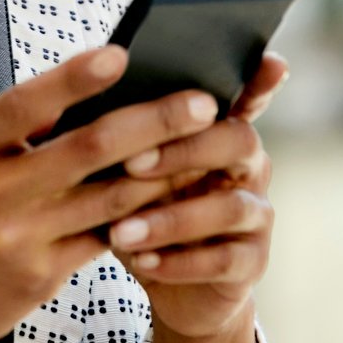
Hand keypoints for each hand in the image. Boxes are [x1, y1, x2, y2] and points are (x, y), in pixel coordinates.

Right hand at [0, 43, 226, 342]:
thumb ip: (9, 128)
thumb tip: (86, 91)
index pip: (23, 106)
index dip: (72, 79)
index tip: (121, 54)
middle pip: (88, 149)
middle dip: (155, 122)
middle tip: (203, 103)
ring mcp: (18, 239)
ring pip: (111, 197)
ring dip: (165, 170)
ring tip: (206, 146)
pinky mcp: (40, 276)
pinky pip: (106, 238)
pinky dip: (142, 214)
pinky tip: (175, 196)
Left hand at [104, 51, 288, 340]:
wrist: (165, 282)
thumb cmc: (142, 209)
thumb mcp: (130, 169)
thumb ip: (123, 136)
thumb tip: (75, 103)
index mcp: (219, 133)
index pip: (246, 97)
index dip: (259, 80)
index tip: (267, 60)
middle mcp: (248, 166)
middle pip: (239, 140)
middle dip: (184, 149)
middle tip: (130, 163)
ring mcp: (256, 215)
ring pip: (230, 206)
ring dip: (171, 219)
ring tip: (121, 232)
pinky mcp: (252, 262)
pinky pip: (224, 260)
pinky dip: (179, 262)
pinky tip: (143, 262)